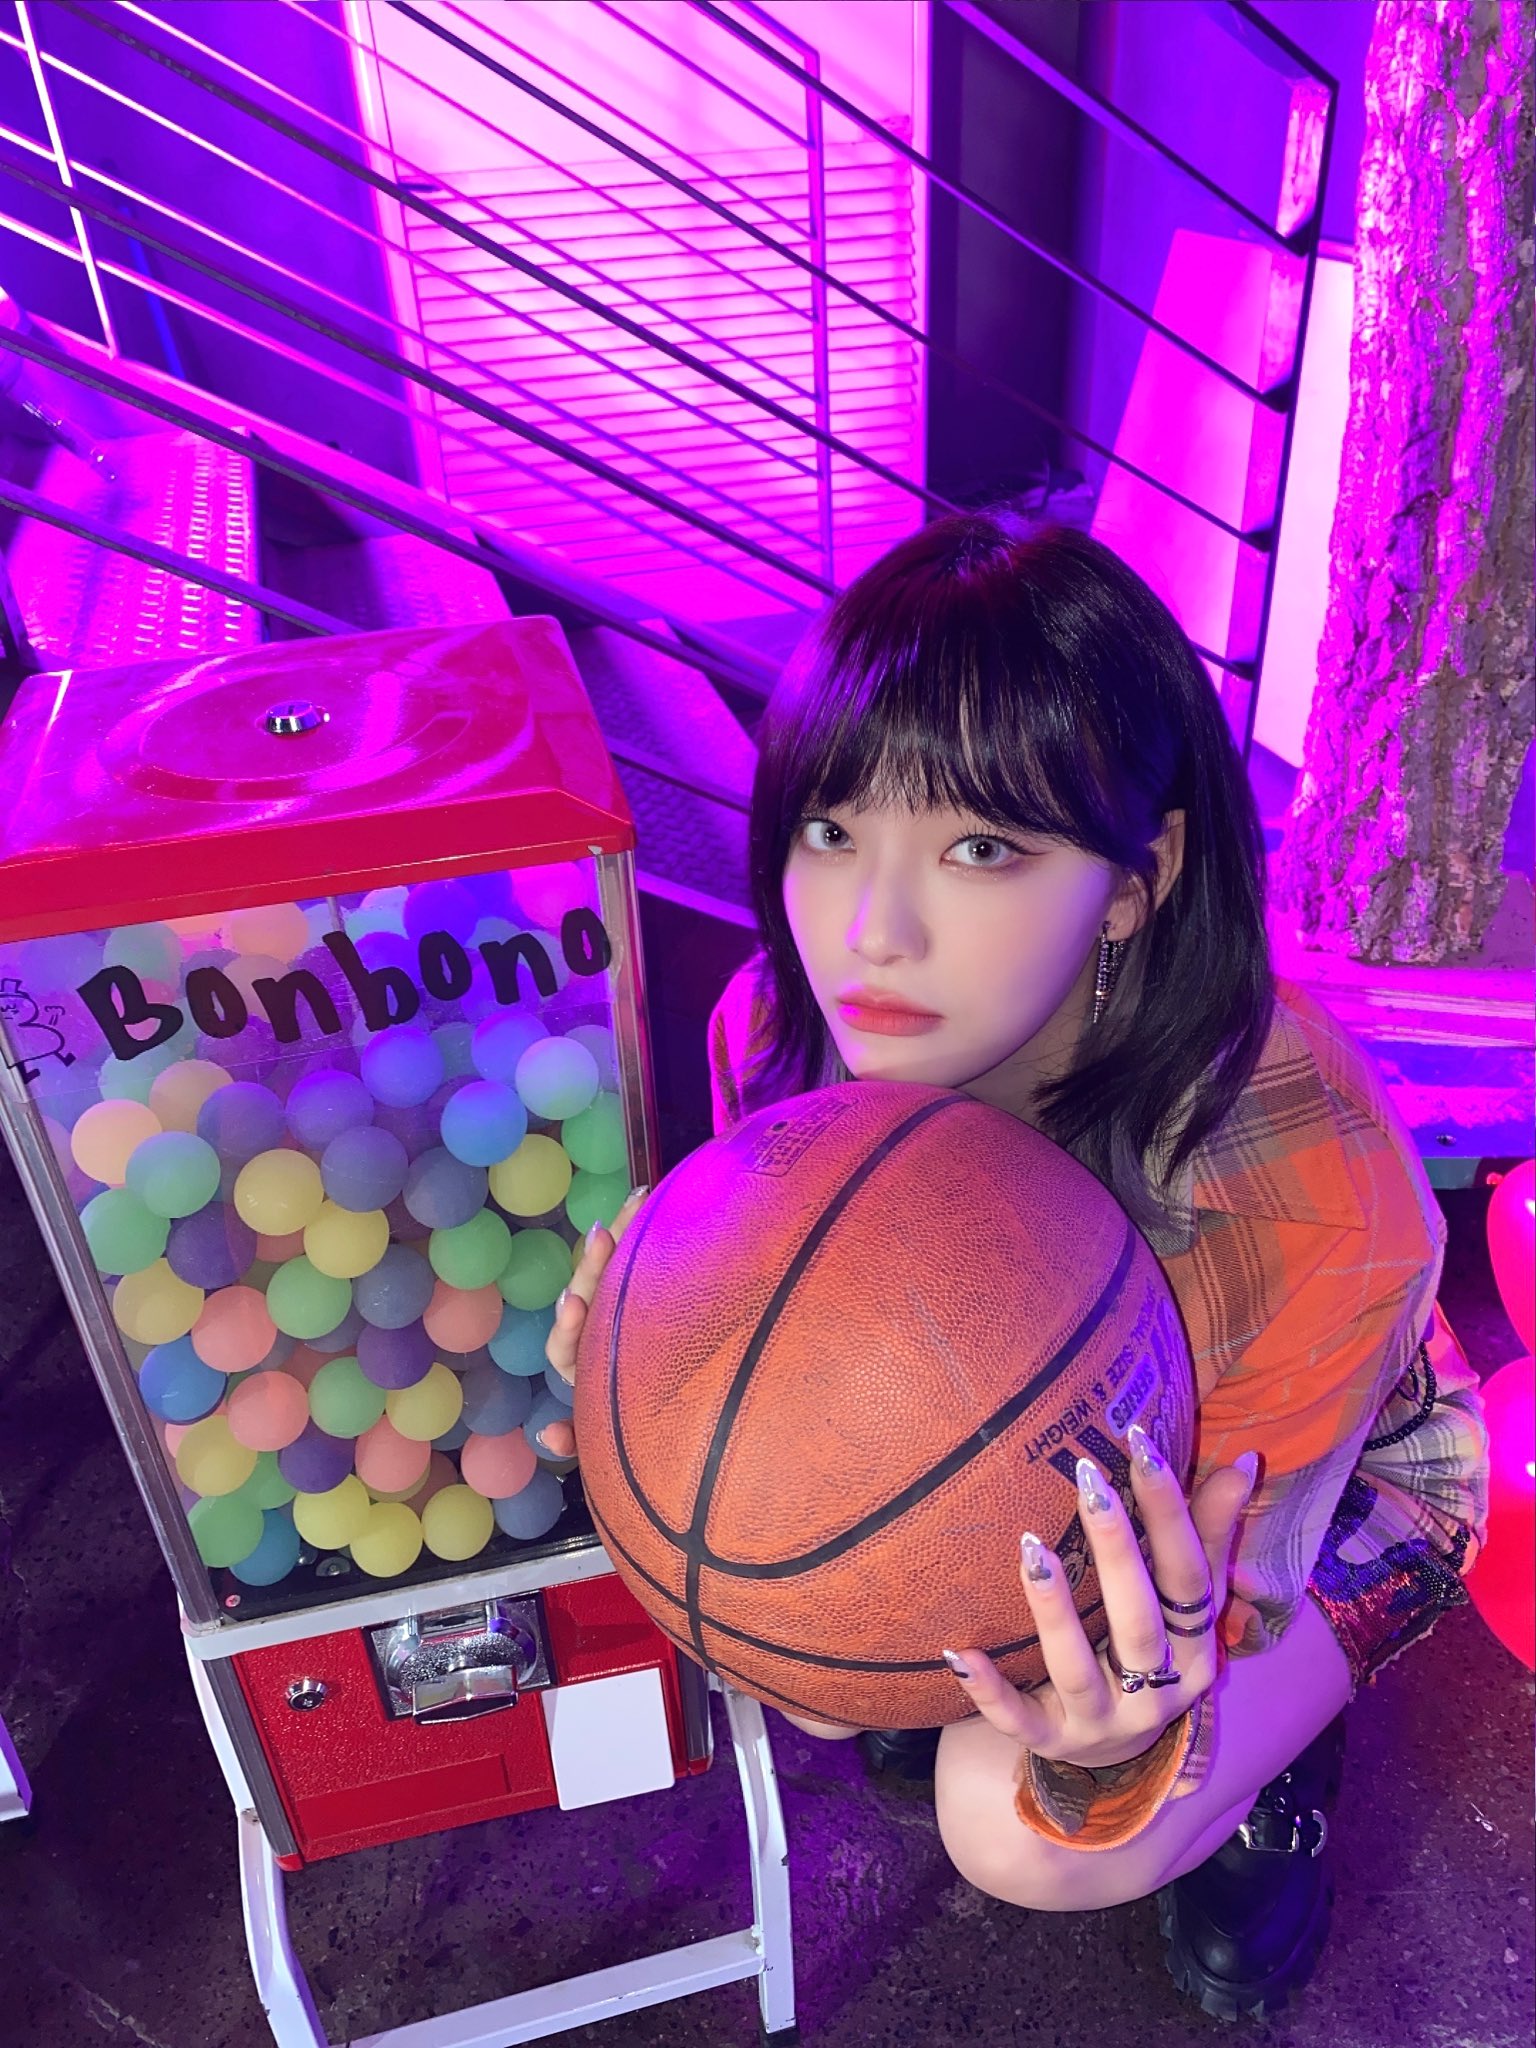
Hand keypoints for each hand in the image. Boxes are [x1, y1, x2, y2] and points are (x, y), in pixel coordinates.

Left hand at [538, 1184, 649, 1455]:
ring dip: (619, 1239)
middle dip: (594, 1266)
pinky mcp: (650, 1296)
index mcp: (586, 1371)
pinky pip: (642, 1259)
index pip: (567, 1347)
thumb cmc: (641, 1440)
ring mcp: (626, 1315)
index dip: (568, 1325)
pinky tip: (649, 1198)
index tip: (573, 1302)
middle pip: (590, 1297)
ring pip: (615, 1275)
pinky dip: (641, 1230)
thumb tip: (547, 1432)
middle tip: (604, 1233)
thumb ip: (581, 1441)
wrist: (693, 1431)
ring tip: (635, 1203)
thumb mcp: (607, 1448)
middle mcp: (601, 1339)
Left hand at [942, 1432, 1258, 1769]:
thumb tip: (1244, 1462)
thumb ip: (1208, 1535)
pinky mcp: (1051, 1742)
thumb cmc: (1152, 1646)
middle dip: (1116, 1550)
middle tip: (1090, 1483)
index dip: (1170, 1511)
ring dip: (1053, 1612)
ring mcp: (1102, 1722)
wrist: (1116, 1754)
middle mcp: (1156, 1693)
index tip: (1142, 1445)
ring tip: (1031, 1550)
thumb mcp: (1185, 1602)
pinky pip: (1018, 1722)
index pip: (1189, 1577)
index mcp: (1195, 1651)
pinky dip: (988, 1692)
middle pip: (1137, 1620)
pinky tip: (957, 1653)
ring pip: (1077, 1669)